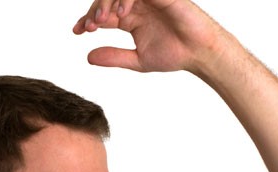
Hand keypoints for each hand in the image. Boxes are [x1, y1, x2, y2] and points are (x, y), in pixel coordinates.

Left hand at [72, 0, 226, 73]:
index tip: (77, 31)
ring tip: (100, 21)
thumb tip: (88, 57)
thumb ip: (114, 57)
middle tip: (88, 27)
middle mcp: (137, 5)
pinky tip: (121, 14)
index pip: (103, 13)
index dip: (87, 19)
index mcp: (131, 18)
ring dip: (106, 3)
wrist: (200, 54)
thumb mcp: (138, 60)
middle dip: (94, 11)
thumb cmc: (175, 54)